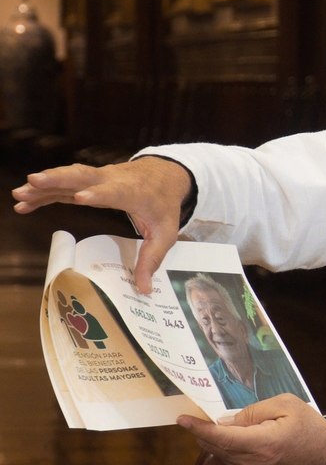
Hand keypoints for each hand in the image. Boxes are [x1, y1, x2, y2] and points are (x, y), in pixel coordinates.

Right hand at [11, 157, 190, 292]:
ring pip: (69, 176)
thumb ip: (152, 259)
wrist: (166, 174)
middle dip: (59, 179)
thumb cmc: (163, 205)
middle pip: (83, 176)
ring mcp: (99, 178)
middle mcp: (112, 180)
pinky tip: (24, 200)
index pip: (114, 192)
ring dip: (44, 184)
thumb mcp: (165, 233)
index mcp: (133, 193)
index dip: (98, 194)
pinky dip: (44, 191)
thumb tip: (143, 289)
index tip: (80, 197)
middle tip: (34, 181)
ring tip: (19, 192)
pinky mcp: (89, 180)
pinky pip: (64, 184)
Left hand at [177, 393, 325, 464]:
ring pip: (221, 454)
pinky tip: (224, 434)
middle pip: (216, 446)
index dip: (198, 428)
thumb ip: (252, 412)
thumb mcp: (284, 405)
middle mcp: (253, 462)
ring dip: (212, 439)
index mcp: (262, 444)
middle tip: (191, 414)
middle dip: (201, 431)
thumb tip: (225, 421)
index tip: (182, 419)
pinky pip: (230, 459)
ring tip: (207, 422)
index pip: (221, 436)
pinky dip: (223, 446)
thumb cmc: (309, 425)